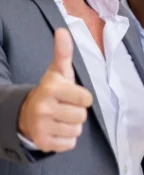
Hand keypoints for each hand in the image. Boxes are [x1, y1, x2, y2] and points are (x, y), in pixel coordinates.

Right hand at [17, 29, 92, 152]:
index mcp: (51, 89)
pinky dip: (66, 139)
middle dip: (77, 113)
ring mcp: (41, 126)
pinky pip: (70, 144)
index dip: (83, 98)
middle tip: (65, 108)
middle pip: (82, 116)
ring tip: (60, 118)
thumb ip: (63, 53)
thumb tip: (63, 30)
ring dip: (72, 126)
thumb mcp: (57, 72)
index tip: (72, 95)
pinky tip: (56, 130)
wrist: (26, 114)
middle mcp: (44, 107)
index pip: (86, 98)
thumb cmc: (51, 92)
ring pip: (76, 130)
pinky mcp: (43, 142)